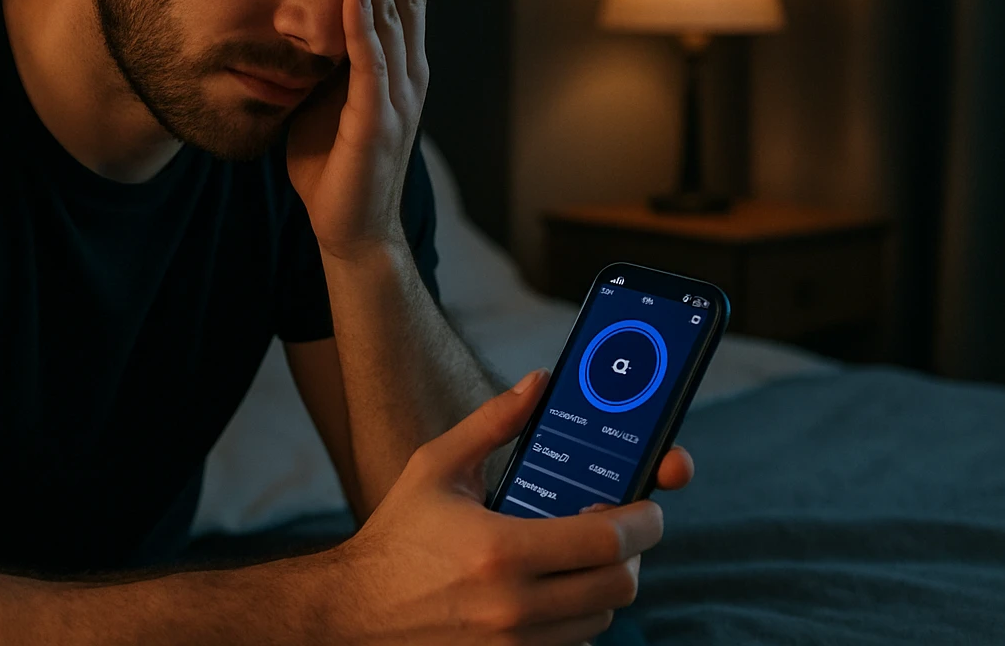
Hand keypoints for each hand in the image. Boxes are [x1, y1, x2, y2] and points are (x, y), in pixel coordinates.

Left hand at [287, 0, 430, 259]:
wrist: (349, 228)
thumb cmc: (334, 164)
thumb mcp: (326, 96)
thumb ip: (327, 58)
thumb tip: (302, 19)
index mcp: (397, 67)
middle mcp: (406, 74)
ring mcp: (396, 97)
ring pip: (395, 21)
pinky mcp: (376, 121)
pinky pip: (370, 63)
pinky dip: (364, 25)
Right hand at [323, 371, 691, 643]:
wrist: (357, 609)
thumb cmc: (399, 533)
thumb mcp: (436, 466)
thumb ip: (492, 423)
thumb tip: (539, 384)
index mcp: (500, 547)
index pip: (607, 541)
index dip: (643, 521)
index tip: (648, 506)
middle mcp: (513, 604)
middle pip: (618, 584)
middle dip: (631, 552)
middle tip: (617, 528)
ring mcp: (514, 644)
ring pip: (601, 618)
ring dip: (604, 584)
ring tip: (582, 555)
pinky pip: (574, 643)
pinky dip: (578, 616)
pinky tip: (555, 588)